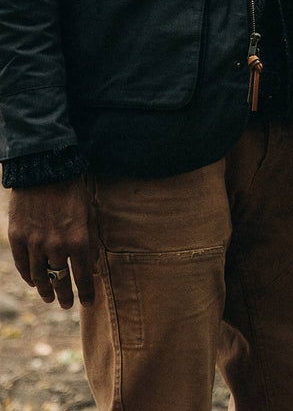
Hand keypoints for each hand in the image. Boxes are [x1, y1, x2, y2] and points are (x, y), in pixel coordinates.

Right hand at [8, 178, 95, 308]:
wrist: (44, 169)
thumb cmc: (72, 190)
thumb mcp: (89, 213)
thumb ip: (91, 241)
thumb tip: (93, 267)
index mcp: (79, 239)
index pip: (83, 277)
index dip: (87, 292)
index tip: (88, 302)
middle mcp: (56, 245)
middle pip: (60, 280)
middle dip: (65, 296)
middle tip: (66, 304)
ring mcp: (35, 243)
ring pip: (39, 277)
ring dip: (45, 290)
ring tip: (49, 297)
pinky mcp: (18, 237)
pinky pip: (23, 265)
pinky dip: (28, 276)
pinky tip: (33, 282)